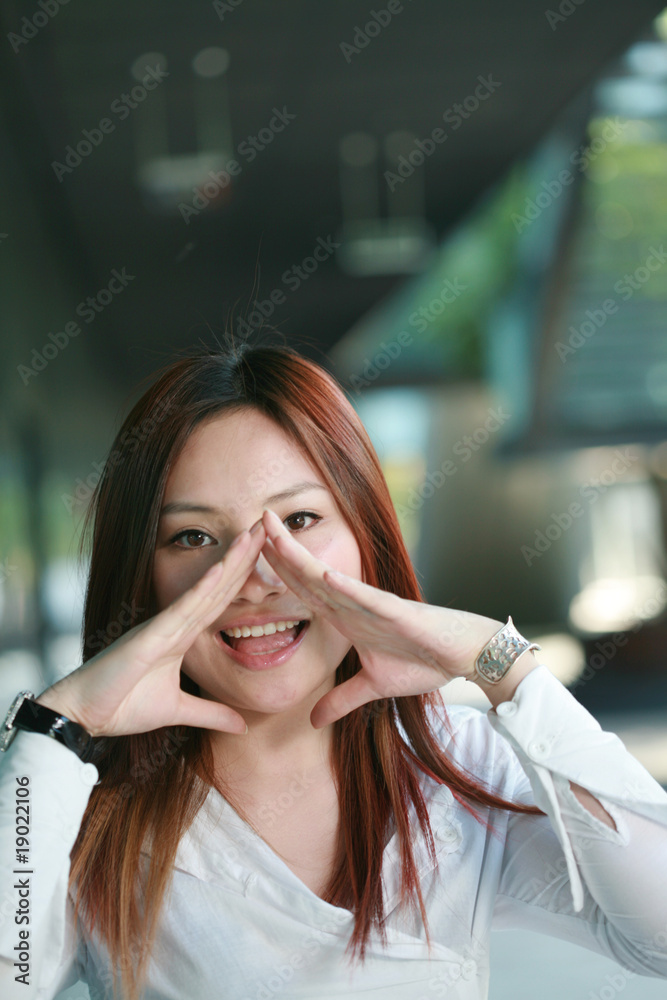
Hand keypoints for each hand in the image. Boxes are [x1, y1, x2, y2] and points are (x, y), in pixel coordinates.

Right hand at [36, 524, 269, 737]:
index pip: (221, 599)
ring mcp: (163, 626)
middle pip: (219, 584)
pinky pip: (181, 609)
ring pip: (204, 589)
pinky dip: (201, 589)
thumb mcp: (179, 711)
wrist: (84, 715)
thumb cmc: (122, 706)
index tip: (270, 553)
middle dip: (244, 555)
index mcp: (182, 635)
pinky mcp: (150, 636)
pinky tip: (221, 570)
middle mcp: (175, 623)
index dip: (244, 575)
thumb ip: (211, 714)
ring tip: (252, 535)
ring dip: (230, 562)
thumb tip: (242, 726)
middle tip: (269, 525)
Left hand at [259, 508, 502, 727]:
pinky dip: (345, 586)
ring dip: (299, 556)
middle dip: (279, 549)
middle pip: (306, 574)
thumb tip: (313, 721)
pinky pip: (366, 598)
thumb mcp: (371, 686)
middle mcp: (352, 604)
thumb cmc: (422, 662)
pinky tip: (323, 574)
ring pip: (328, 577)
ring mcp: (372, 604)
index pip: (301, 590)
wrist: (462, 657)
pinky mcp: (396, 612)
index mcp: (344, 617)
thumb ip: (341, 700)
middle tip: (251, 520)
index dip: (275, 571)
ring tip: (273, 532)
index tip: (248, 554)